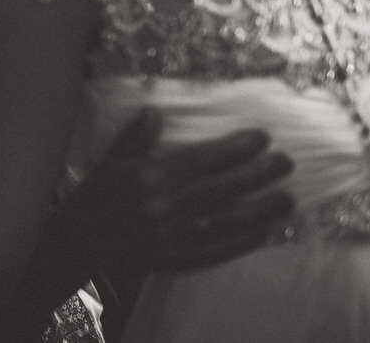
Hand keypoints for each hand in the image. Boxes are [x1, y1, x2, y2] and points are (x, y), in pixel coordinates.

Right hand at [76, 109, 293, 275]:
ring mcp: (175, 235)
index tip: (263, 137)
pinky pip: (220, 250)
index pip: (204, 159)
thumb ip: (135, 138)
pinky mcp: (179, 259)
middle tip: (287, 162)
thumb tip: (155, 110)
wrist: (81, 247)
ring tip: (288, 198)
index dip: (238, 148)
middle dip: (260, 173)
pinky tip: (266, 234)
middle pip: (224, 187)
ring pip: (230, 219)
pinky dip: (245, 242)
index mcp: (150, 176)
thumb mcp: (109, 163)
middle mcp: (167, 205)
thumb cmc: (96, 199)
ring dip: (262, 209)